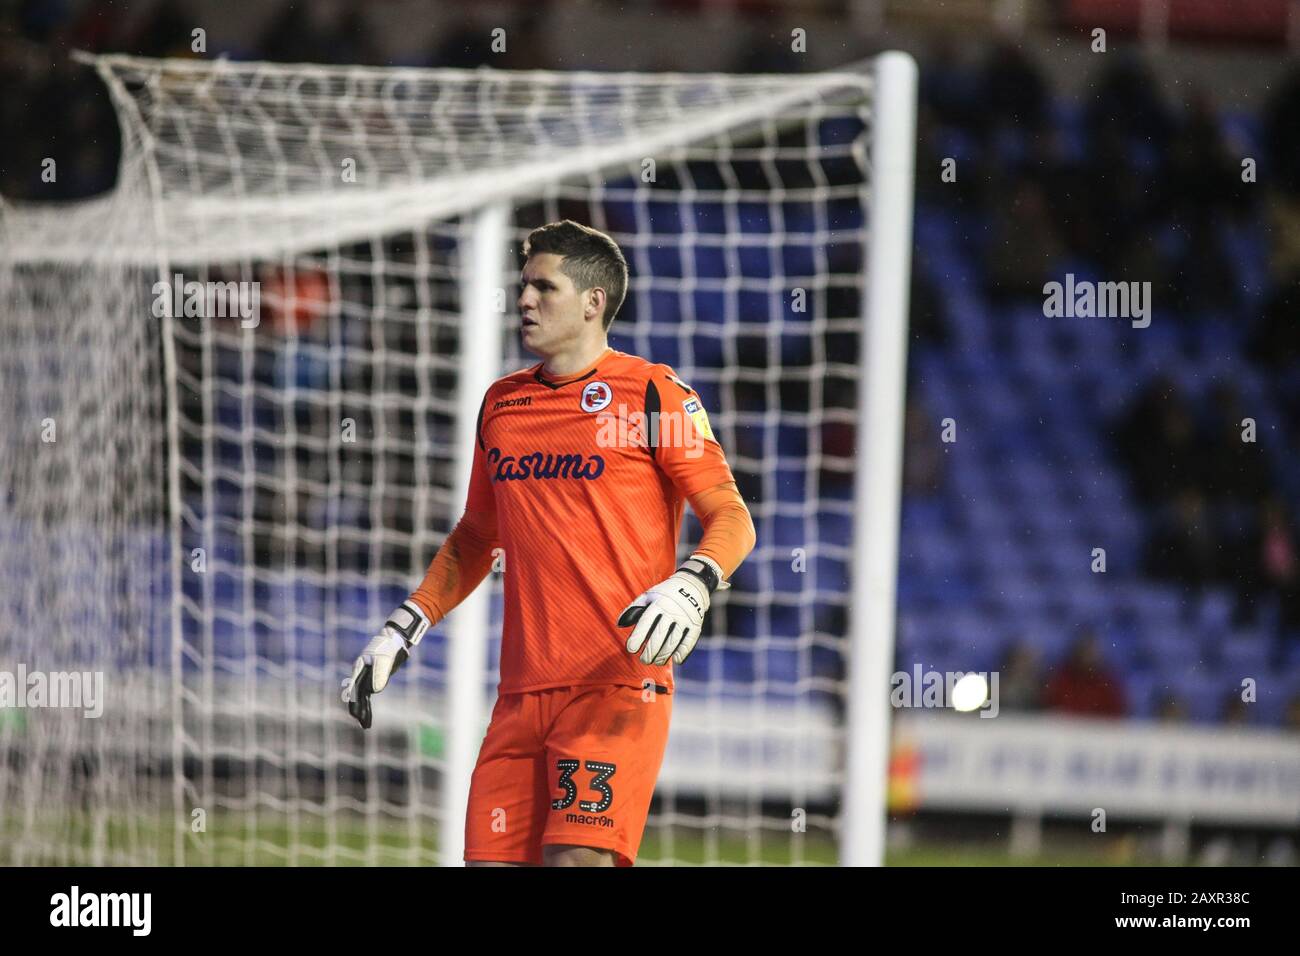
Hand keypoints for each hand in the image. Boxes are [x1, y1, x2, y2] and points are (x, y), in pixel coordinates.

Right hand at [341, 601, 429, 728]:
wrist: (394, 640)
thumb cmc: (388, 647)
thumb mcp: (384, 659)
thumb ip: (379, 674)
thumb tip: (374, 691)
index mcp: (359, 667)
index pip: (354, 686)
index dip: (354, 700)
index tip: (354, 711)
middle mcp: (361, 673)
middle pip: (357, 694)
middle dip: (358, 708)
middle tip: (359, 721)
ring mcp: (367, 677)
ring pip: (363, 696)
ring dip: (364, 709)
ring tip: (364, 724)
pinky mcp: (374, 679)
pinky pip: (370, 694)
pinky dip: (369, 704)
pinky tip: (367, 714)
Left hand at [616, 557, 723, 665]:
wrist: (692, 586)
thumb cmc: (664, 594)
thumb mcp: (648, 595)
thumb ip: (633, 609)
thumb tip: (619, 624)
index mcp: (658, 603)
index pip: (646, 622)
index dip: (638, 637)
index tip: (631, 649)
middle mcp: (672, 610)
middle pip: (659, 635)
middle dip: (650, 651)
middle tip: (644, 660)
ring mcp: (685, 618)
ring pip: (673, 641)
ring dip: (664, 655)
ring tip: (656, 661)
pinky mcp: (696, 625)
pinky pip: (688, 642)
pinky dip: (682, 653)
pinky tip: (675, 659)